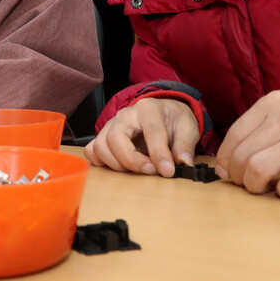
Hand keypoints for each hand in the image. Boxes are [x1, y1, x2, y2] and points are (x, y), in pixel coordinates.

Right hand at [84, 98, 199, 176]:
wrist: (162, 112)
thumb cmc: (173, 119)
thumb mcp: (187, 127)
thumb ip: (185, 145)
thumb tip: (183, 163)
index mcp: (148, 109)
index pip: (150, 131)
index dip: (159, 154)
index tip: (168, 171)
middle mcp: (125, 115)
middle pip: (115, 138)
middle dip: (131, 160)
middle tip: (150, 171)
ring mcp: (111, 125)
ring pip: (100, 146)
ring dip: (116, 164)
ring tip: (136, 169)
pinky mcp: (104, 136)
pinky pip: (92, 151)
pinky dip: (101, 162)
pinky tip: (120, 166)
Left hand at [215, 90, 279, 200]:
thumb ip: (259, 127)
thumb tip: (228, 158)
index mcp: (272, 104)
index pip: (234, 135)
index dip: (224, 158)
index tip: (226, 171)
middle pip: (242, 155)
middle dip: (237, 175)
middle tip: (244, 182)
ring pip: (259, 169)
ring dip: (254, 185)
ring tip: (261, 188)